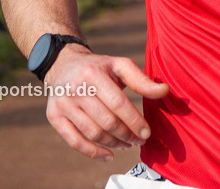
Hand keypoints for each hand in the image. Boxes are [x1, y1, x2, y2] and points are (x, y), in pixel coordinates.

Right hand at [44, 45, 168, 160]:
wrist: (63, 64)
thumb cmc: (99, 67)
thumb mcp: (119, 65)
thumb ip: (141, 80)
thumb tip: (165, 91)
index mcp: (93, 74)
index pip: (118, 104)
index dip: (134, 121)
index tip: (147, 132)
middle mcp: (75, 89)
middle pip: (106, 121)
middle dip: (127, 134)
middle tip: (140, 140)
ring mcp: (63, 104)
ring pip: (93, 133)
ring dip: (114, 143)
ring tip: (127, 144)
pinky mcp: (53, 116)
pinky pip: (74, 141)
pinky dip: (93, 152)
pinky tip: (109, 155)